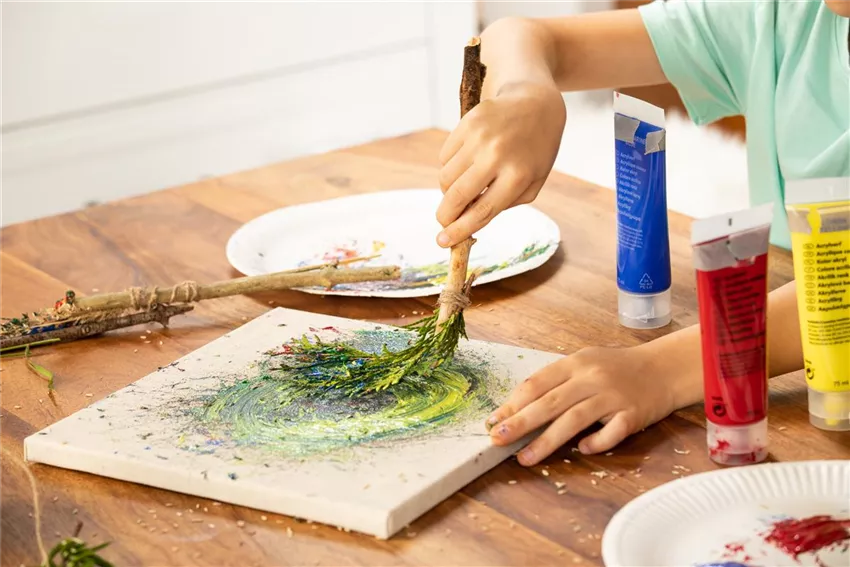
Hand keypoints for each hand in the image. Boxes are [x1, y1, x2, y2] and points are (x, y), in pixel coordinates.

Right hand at [436, 82, 565, 247]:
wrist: (536, 104)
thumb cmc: (534, 152)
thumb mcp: (532, 183)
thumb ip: (503, 204)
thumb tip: (466, 220)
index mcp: (518, 175)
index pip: (482, 211)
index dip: (460, 230)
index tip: (443, 242)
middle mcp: (497, 155)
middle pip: (458, 196)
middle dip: (445, 216)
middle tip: (443, 223)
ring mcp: (480, 137)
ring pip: (446, 177)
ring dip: (448, 191)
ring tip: (464, 186)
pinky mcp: (467, 123)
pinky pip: (444, 157)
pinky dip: (450, 167)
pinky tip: (466, 162)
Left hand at [486, 345, 684, 465]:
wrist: (663, 368)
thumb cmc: (617, 368)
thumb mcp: (584, 363)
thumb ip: (556, 382)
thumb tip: (518, 408)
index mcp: (575, 363)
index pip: (537, 384)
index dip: (512, 403)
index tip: (493, 420)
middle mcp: (591, 378)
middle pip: (549, 402)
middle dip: (520, 422)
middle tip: (497, 439)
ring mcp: (612, 396)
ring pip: (573, 420)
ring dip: (546, 441)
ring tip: (525, 458)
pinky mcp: (632, 414)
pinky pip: (610, 433)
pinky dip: (595, 443)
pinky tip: (582, 450)